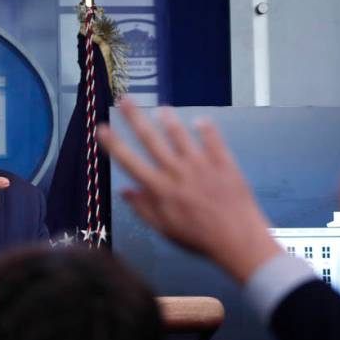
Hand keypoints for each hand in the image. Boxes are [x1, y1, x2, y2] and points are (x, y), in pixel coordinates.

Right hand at [97, 99, 281, 283]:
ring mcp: (201, 165)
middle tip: (124, 100)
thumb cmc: (199, 238)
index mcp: (160, 189)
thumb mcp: (165, 230)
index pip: (129, 161)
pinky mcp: (223, 163)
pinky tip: (201, 121)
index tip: (102, 128)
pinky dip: (206, 129)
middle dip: (135, 118)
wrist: (238, 240)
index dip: (113, 144)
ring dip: (169, 120)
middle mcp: (177, 172)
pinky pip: (213, 140)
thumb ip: (143, 209)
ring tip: (161, 109)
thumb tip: (125, 192)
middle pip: (151, 139)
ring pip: (181, 135)